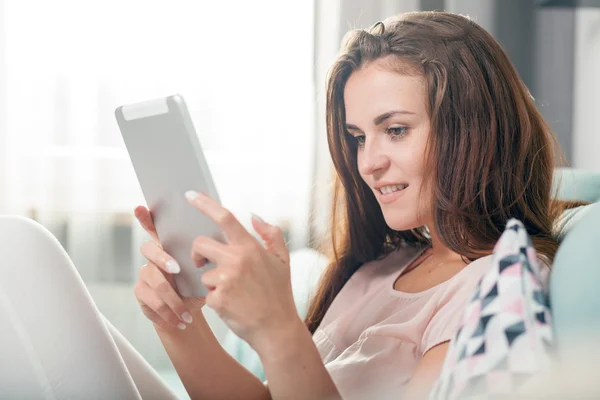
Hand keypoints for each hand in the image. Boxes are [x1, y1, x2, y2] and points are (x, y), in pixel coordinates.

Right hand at [133, 206, 204, 331]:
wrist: (189, 316)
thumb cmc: (198, 289)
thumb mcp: (207, 272)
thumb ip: (208, 255)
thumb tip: (219, 239)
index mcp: (171, 246)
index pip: (156, 227)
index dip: (146, 217)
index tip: (141, 207)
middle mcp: (155, 256)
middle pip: (149, 248)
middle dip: (163, 258)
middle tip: (177, 269)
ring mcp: (146, 272)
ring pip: (153, 277)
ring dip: (172, 297)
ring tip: (186, 311)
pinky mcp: (141, 291)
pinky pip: (150, 297)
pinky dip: (167, 311)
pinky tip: (179, 319)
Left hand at [184, 190, 299, 353]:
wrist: (276, 328)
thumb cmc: (279, 293)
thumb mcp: (283, 260)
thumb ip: (271, 234)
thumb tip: (254, 216)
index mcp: (251, 247)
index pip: (225, 217)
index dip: (205, 204)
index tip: (190, 195)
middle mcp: (237, 260)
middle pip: (200, 244)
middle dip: (198, 253)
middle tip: (203, 262)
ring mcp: (226, 280)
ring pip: (203, 273)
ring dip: (212, 282)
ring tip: (233, 293)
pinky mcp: (217, 299)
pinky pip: (206, 294)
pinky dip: (215, 300)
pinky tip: (232, 306)